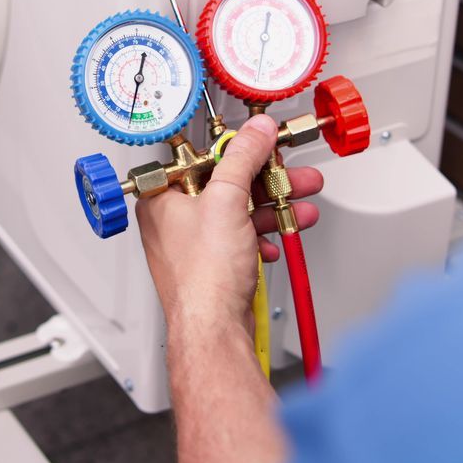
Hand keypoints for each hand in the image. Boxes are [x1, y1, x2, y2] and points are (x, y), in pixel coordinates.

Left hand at [136, 115, 322, 333]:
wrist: (215, 330)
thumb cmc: (203, 278)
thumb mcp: (227, 201)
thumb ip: (243, 158)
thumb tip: (255, 132)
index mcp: (162, 199)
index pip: (200, 159)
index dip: (235, 151)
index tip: (261, 145)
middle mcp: (173, 221)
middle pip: (226, 185)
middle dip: (267, 181)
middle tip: (293, 174)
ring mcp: (195, 245)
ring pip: (239, 213)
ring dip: (273, 208)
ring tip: (301, 204)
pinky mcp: (215, 266)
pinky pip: (242, 240)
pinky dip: (264, 236)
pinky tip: (278, 238)